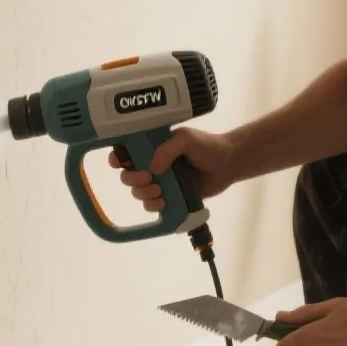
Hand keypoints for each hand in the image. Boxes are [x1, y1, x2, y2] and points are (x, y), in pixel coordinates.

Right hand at [111, 128, 239, 213]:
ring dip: (144, 194)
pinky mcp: (170, 197)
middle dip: (133, 179)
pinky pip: (152, 206)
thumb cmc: (209, 147)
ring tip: (160, 190)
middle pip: (128, 176)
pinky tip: (162, 203)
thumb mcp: (187, 139)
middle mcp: (152, 164)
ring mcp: (161, 182)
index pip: (126, 152)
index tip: (120, 162)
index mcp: (152, 146)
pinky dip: (153, 206)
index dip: (117, 158)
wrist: (229, 164)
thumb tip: (152, 167)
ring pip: (138, 192)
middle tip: (150, 178)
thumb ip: (169, 149)